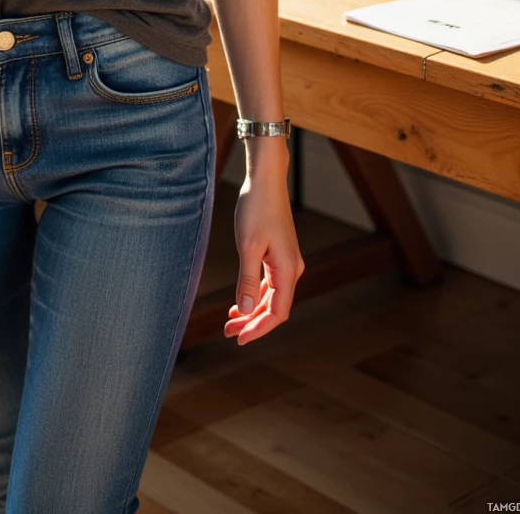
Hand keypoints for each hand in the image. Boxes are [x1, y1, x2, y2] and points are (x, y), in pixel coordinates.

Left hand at [223, 152, 303, 345]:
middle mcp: (291, 268)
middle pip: (275, 307)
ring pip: (271, 296)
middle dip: (252, 322)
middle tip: (227, 331)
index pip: (277, 313)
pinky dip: (255, 294)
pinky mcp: (279, 253)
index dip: (259, 329)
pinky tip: (241, 300)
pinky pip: (269, 283)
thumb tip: (248, 311)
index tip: (238, 339)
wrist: (265, 179)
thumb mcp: (248, 246)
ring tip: (230, 319)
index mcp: (287, 270)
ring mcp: (286, 261)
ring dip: (252, 310)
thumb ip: (248, 281)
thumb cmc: (256, 208)